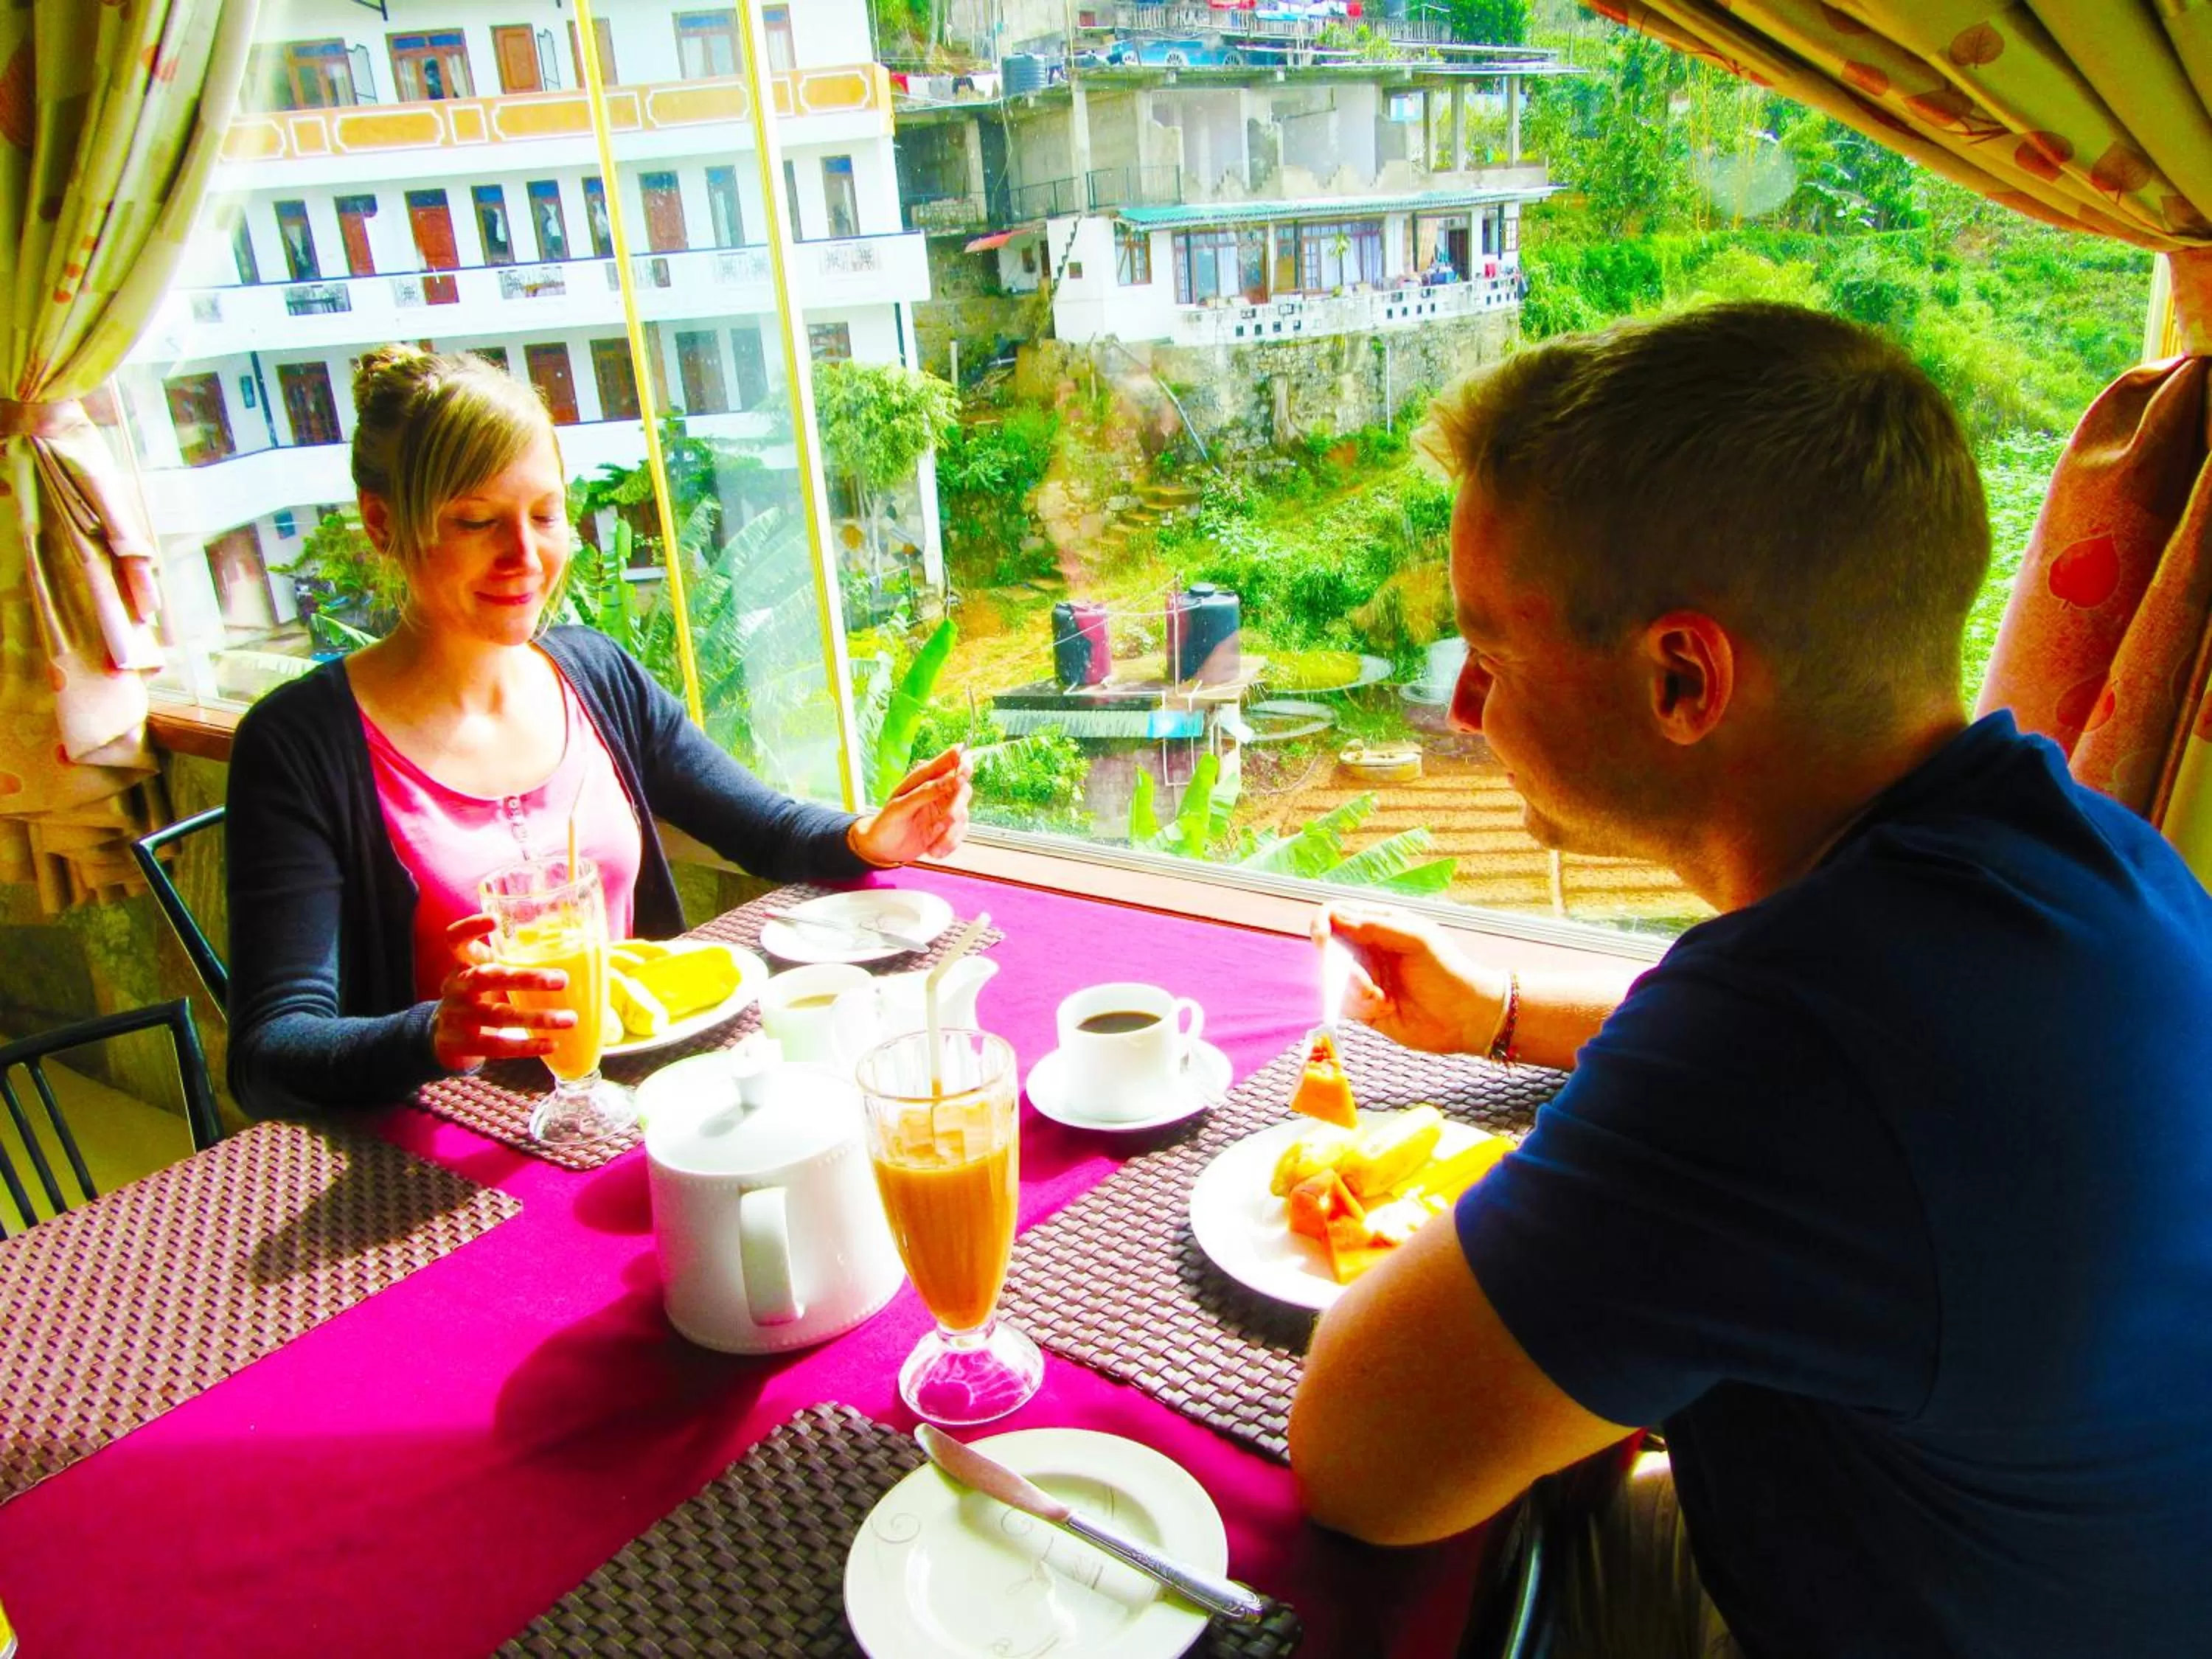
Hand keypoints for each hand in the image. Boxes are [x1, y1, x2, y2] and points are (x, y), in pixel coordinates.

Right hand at [430, 914, 577, 1071]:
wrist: (442, 1039)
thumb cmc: (478, 997)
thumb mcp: (485, 976)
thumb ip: (512, 963)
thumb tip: (576, 956)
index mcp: (463, 964)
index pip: (456, 939)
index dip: (470, 927)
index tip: (495, 920)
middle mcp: (456, 987)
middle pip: (488, 977)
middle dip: (526, 978)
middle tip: (563, 979)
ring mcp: (456, 1016)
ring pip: (499, 1016)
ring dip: (538, 1018)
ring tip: (570, 1018)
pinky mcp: (461, 1045)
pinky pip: (497, 1046)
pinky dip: (526, 1046)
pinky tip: (552, 1043)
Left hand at [851, 745, 974, 865]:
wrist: (882, 850)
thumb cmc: (887, 822)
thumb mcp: (900, 806)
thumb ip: (926, 792)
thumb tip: (952, 780)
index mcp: (925, 777)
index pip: (952, 759)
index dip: (963, 761)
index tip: (962, 775)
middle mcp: (939, 790)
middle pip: (963, 790)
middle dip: (956, 806)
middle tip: (946, 821)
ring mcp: (946, 809)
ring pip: (963, 815)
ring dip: (950, 833)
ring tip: (932, 846)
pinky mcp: (949, 828)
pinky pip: (960, 834)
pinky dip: (949, 844)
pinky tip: (934, 851)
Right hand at [1315, 903, 1506, 1056]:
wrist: (1466, 1017)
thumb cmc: (1447, 970)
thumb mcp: (1416, 939)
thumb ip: (1376, 926)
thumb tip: (1336, 917)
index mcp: (1379, 924)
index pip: (1337, 913)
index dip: (1323, 922)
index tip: (1323, 939)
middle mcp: (1367, 948)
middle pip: (1329, 949)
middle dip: (1339, 967)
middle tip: (1364, 984)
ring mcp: (1365, 977)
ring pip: (1333, 980)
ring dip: (1354, 991)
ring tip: (1383, 1000)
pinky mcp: (1364, 1006)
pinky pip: (1344, 1004)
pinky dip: (1361, 1006)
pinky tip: (1387, 1007)